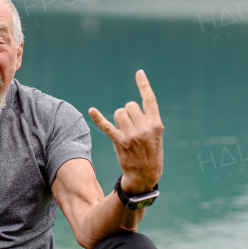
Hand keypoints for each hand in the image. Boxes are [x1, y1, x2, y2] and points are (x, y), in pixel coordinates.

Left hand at [88, 70, 163, 193]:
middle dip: (127, 112)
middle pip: (129, 106)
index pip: (150, 100)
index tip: (139, 73)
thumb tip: (130, 108)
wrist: (145, 176)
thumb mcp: (156, 136)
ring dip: (118, 119)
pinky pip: (107, 126)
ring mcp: (132, 135)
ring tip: (123, 130)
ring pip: (118, 113)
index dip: (144, 85)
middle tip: (130, 125)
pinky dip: (98, 118)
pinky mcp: (119, 142)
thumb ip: (147, 121)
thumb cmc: (151, 154)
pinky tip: (91, 111)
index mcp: (156, 124)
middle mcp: (144, 128)